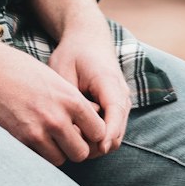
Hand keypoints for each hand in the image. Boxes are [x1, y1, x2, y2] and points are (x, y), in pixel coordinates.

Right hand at [0, 42, 109, 165]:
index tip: (83, 131)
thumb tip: (91, 121)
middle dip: (75, 148)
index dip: (92, 134)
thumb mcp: (55, 80)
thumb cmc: (21, 70)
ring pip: (61, 160)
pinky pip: (40, 159)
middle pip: (82, 152)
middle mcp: (58, 117)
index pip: (99, 132)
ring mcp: (39, 131)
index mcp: (71, 99)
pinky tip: (31, 137)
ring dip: (56, 152)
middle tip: (64, 138)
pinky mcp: (21, 140)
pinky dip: (38, 153)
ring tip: (46, 137)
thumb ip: (73, 102)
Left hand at [48, 24, 130, 156]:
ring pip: (114, 136)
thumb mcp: (63, 70)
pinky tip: (77, 130)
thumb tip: (73, 129)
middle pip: (116, 133)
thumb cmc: (73, 53)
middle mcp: (121, 95)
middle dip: (96, 145)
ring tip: (71, 134)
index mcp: (109, 82)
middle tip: (69, 141)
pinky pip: (110, 131)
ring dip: (95, 143)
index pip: (115, 113)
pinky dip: (96, 137)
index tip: (98, 147)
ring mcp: (121, 103)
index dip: (108, 133)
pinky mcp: (116, 108)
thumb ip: (69, 100)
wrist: (88, 38)